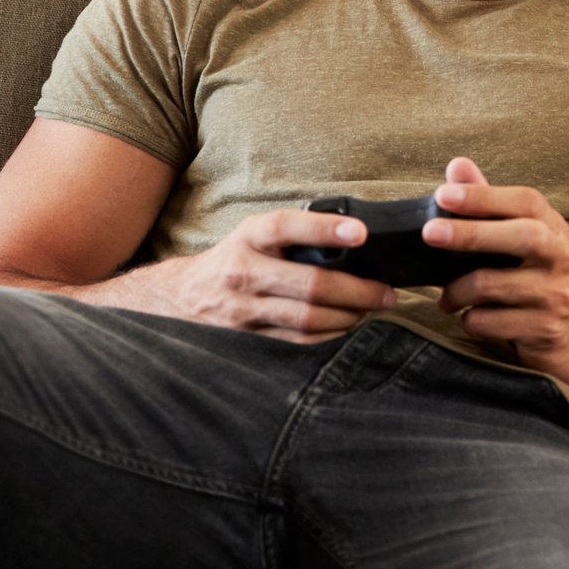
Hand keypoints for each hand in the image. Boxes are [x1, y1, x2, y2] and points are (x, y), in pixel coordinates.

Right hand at [163, 209, 396, 342]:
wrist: (182, 297)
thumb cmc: (236, 258)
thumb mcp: (256, 234)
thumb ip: (296, 234)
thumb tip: (358, 239)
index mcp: (249, 237)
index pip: (287, 227)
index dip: (324, 229)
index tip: (362, 233)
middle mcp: (243, 272)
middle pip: (310, 284)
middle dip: (358, 291)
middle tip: (387, 293)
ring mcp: (244, 311)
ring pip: (307, 319)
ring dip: (348, 317)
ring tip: (371, 309)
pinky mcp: (248, 340)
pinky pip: (298, 342)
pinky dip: (329, 336)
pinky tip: (345, 327)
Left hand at [428, 158, 568, 388]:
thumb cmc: (540, 280)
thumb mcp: (525, 240)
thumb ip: (490, 205)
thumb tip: (457, 166)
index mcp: (555, 229)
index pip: (526, 201)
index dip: (485, 195)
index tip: (444, 194)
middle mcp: (562, 258)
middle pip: (523, 236)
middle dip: (472, 233)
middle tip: (430, 233)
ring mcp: (556, 295)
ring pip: (495, 285)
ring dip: (458, 290)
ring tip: (446, 298)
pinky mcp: (544, 329)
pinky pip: (491, 322)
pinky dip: (471, 319)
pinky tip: (470, 317)